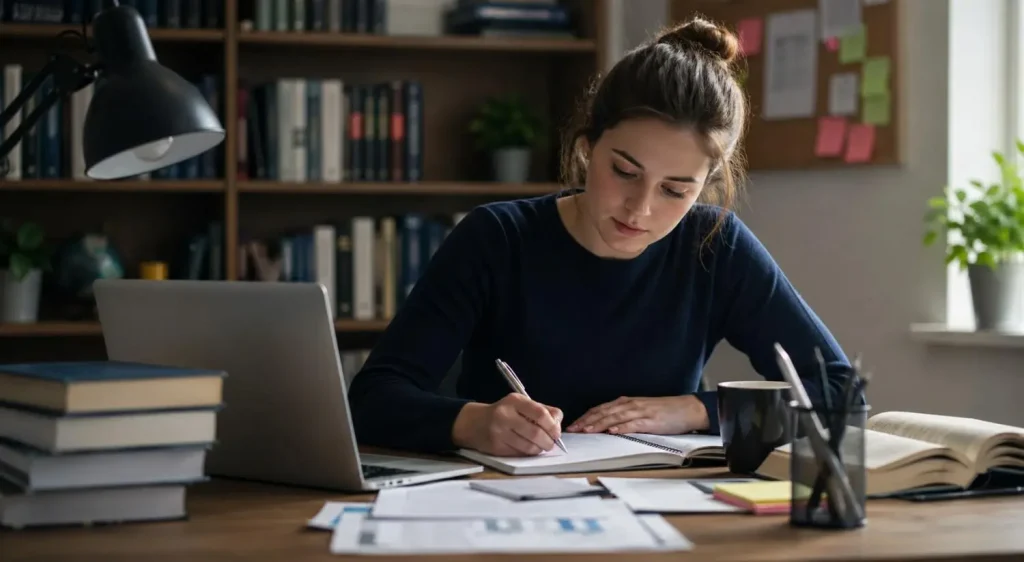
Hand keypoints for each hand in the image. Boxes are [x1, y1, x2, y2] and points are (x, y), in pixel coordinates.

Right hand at [451, 393, 563, 456]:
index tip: (556, 433)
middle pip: (536, 433)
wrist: (474, 423)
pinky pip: (519, 453)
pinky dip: (528, 453)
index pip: (540, 414)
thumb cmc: (504, 412)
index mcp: (514, 401)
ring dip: (539, 449)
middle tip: (550, 444)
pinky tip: (528, 449)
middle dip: (548, 442)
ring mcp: (499, 432)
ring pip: (529, 447)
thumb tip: (558, 423)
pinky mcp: (496, 447)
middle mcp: (505, 415)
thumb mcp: (521, 404)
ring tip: (540, 447)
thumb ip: (543, 410)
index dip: (553, 426)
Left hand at [566, 395, 708, 434]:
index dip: (585, 417)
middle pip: (603, 412)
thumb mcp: (640, 411)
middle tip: (572, 430)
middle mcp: (630, 405)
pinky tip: (612, 432)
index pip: (600, 409)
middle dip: (586, 421)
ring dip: (599, 424)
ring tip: (586, 430)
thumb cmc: (664, 412)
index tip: (573, 426)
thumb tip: (606, 428)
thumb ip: (624, 417)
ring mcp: (640, 412)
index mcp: (626, 403)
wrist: (687, 408)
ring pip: (615, 417)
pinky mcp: (651, 421)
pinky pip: (633, 424)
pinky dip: (622, 427)